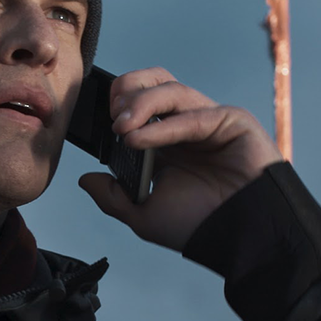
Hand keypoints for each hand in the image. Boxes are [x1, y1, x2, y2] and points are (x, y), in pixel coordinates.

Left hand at [78, 67, 281, 250]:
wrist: (237, 238)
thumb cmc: (197, 226)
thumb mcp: (142, 214)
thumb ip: (112, 196)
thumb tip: (84, 179)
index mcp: (164, 141)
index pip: (137, 102)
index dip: (116, 104)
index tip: (100, 125)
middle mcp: (184, 125)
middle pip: (153, 82)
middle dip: (127, 89)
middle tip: (113, 116)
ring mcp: (207, 119)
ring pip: (170, 89)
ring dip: (140, 104)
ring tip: (121, 127)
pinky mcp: (230, 120)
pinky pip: (192, 114)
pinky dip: (161, 125)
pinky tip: (138, 139)